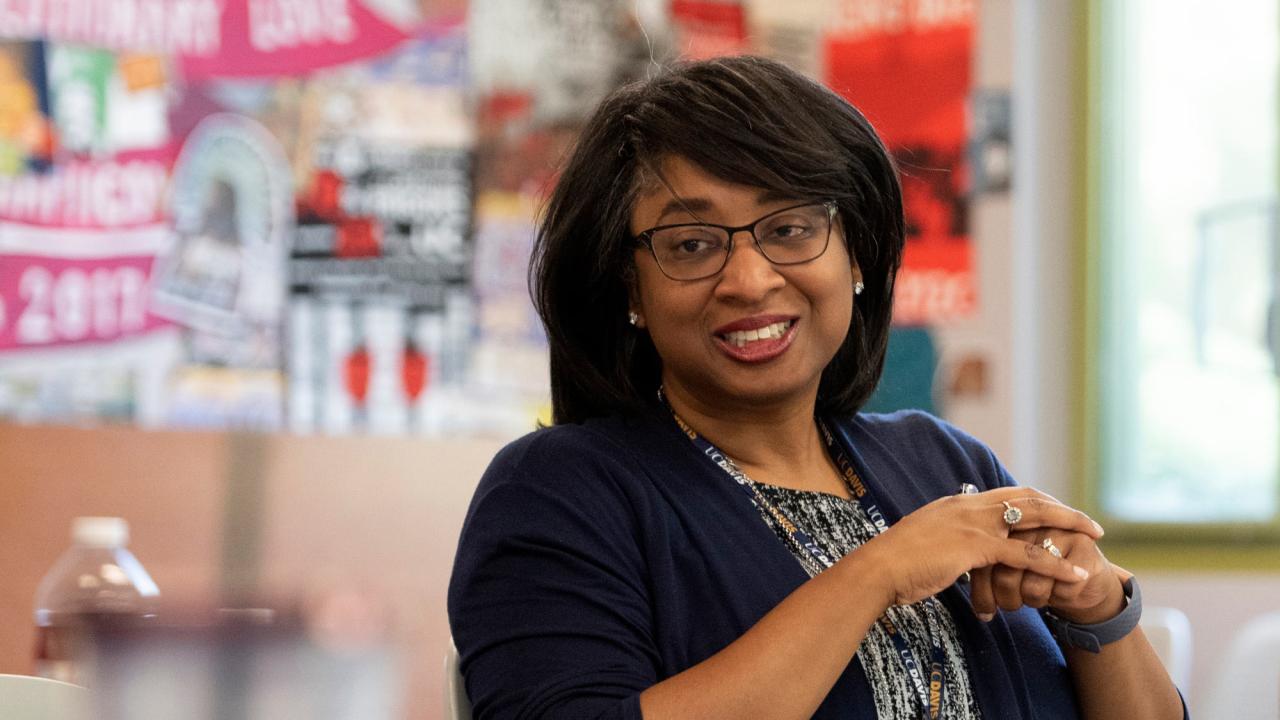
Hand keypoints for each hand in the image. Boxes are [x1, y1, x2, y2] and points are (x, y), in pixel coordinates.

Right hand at [857, 488, 1100, 607]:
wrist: (877, 569)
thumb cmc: (895, 563)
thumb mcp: (924, 542)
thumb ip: (944, 540)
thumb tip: (953, 551)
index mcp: (958, 503)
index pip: (1008, 494)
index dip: (1038, 502)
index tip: (1059, 513)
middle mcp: (969, 506)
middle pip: (1028, 498)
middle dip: (1063, 509)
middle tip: (1089, 523)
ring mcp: (974, 524)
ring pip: (1035, 519)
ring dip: (1070, 527)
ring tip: (1095, 539)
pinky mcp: (976, 548)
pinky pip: (1026, 555)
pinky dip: (1055, 566)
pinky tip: (1074, 576)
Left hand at [969, 528, 1128, 623]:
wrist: (1080, 575)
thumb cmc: (1033, 571)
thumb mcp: (1000, 565)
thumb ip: (984, 570)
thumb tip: (980, 611)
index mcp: (1001, 520)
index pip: (982, 562)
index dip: (982, 593)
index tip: (983, 613)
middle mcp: (1028, 522)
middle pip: (1006, 574)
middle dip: (1007, 599)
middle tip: (1010, 608)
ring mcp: (1056, 530)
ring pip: (1033, 585)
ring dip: (1033, 601)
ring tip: (1034, 600)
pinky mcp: (1083, 545)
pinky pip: (1063, 588)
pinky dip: (1058, 599)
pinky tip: (1059, 593)